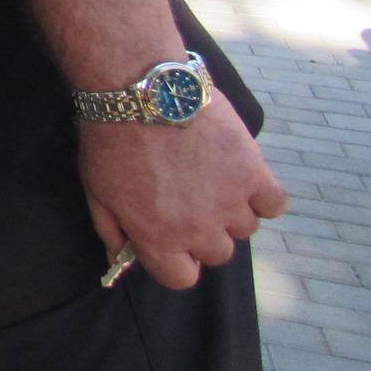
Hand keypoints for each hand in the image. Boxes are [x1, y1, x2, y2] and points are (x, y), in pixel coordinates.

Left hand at [78, 101, 286, 287]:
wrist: (141, 91)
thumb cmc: (111, 139)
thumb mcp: (96, 191)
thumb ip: (112, 232)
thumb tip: (118, 261)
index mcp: (159, 238)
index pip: (182, 279)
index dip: (176, 261)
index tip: (172, 240)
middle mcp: (199, 229)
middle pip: (217, 254)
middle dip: (204, 234)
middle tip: (190, 202)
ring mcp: (231, 203)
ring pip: (246, 229)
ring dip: (232, 211)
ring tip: (211, 179)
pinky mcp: (254, 174)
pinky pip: (274, 204)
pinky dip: (263, 196)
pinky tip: (243, 178)